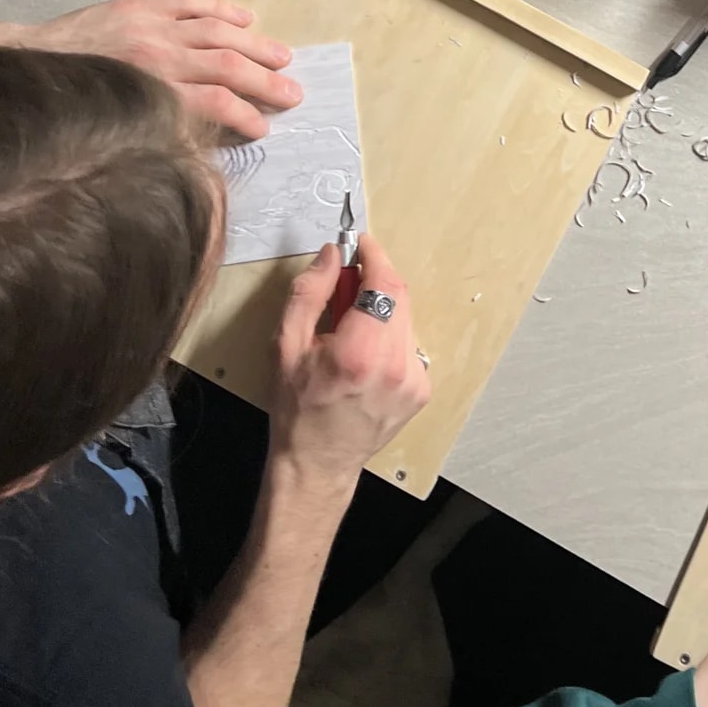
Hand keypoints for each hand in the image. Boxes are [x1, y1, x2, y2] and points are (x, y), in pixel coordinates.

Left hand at [26, 0, 300, 138]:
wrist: (32, 62)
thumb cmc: (76, 106)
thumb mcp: (119, 127)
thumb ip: (162, 130)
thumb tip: (204, 141)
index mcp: (154, 94)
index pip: (218, 105)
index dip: (248, 117)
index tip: (264, 127)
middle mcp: (160, 58)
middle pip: (229, 68)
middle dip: (266, 83)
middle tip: (295, 94)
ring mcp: (154, 27)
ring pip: (219, 33)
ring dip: (256, 45)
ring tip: (283, 58)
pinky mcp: (144, 5)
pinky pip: (194, 3)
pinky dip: (223, 9)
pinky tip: (246, 18)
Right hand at [270, 238, 430, 500]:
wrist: (317, 463)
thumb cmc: (297, 409)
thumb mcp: (285, 346)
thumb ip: (310, 293)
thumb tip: (332, 255)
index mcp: (360, 353)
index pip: (383, 283)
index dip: (374, 255)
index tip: (361, 244)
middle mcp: (395, 365)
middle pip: (398, 296)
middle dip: (374, 281)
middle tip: (346, 286)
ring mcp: (414, 379)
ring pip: (405, 319)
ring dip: (380, 311)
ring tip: (349, 332)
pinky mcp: (421, 390)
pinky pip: (409, 344)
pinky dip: (388, 337)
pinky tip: (364, 357)